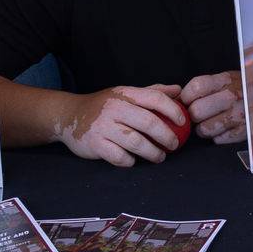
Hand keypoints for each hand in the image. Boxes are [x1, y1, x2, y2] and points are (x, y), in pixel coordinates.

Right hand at [56, 84, 189, 166]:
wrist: (68, 116)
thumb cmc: (104, 106)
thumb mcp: (125, 94)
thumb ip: (152, 92)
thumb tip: (178, 90)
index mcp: (125, 94)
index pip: (155, 98)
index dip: (173, 110)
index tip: (183, 122)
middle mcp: (115, 108)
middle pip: (149, 123)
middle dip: (167, 136)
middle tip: (174, 145)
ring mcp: (104, 127)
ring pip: (136, 143)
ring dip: (153, 153)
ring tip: (160, 157)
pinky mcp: (95, 144)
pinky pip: (119, 157)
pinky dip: (130, 161)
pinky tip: (134, 161)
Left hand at [182, 71, 246, 146]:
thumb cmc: (243, 88)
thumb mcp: (227, 78)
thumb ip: (205, 86)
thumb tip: (177, 98)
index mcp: (226, 80)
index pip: (195, 88)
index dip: (185, 97)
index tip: (185, 101)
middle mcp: (233, 97)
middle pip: (196, 111)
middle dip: (192, 115)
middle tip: (197, 114)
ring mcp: (239, 116)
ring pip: (204, 129)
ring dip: (202, 128)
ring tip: (208, 122)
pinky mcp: (243, 132)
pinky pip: (218, 140)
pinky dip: (216, 136)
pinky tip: (221, 128)